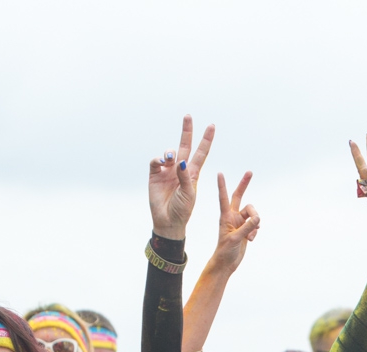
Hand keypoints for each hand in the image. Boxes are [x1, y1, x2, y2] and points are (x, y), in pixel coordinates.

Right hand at [148, 115, 213, 240]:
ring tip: (169, 158)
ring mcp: (167, 171)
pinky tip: (161, 162)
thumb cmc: (182, 210)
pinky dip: (158, 159)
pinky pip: (155, 161)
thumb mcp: (189, 194)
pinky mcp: (155, 175)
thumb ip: (185, 176)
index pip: (201, 152)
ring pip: (169, 153)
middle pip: (185, 145)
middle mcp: (180, 169)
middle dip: (186, 131)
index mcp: (193, 173)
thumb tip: (180, 160)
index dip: (206, 139)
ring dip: (169, 152)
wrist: (168, 221)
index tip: (212, 126)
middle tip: (188, 116)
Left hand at [208, 172, 259, 273]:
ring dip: (255, 223)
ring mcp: (239, 222)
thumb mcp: (235, 239)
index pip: (224, 198)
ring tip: (250, 235)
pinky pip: (255, 225)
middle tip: (250, 172)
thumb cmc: (225, 251)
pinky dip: (255, 232)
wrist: (226, 264)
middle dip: (244, 184)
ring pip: (253, 214)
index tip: (220, 173)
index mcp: (225, 217)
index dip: (222, 186)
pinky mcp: (246, 229)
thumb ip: (247, 228)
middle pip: (239, 196)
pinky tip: (250, 240)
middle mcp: (232, 216)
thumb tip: (258, 219)